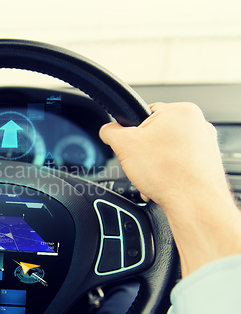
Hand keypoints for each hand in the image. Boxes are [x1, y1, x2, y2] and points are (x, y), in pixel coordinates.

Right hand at [99, 102, 240, 276]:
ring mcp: (206, 144)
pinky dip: (170, 172)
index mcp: (181, 110)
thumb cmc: (168, 172)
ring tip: (154, 175)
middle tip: (142, 163)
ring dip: (156, 163)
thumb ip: (110, 131)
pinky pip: (181, 163)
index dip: (133, 131)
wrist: (193, 202)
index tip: (131, 145)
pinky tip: (164, 182)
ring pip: (169, 150)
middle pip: (157, 133)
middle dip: (145, 150)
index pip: (146, 113)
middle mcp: (199, 124)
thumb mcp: (124, 145)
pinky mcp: (208, 163)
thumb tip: (107, 130)